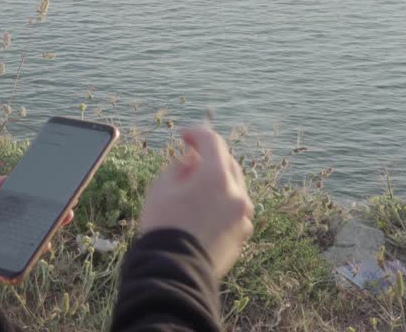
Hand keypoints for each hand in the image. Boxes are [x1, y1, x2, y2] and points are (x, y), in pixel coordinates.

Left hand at [0, 145, 74, 265]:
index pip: (14, 189)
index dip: (36, 188)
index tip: (56, 187)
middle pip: (21, 215)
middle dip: (44, 214)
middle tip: (66, 212)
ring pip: (14, 238)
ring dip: (34, 237)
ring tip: (50, 235)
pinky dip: (12, 260)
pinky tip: (26, 256)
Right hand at [138, 126, 253, 277]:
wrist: (174, 272)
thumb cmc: (163, 226)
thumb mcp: (162, 187)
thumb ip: (181, 166)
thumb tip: (193, 162)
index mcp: (217, 177)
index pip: (213, 142)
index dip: (197, 134)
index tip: (184, 136)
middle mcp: (237, 194)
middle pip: (227, 164)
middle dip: (210, 159)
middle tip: (190, 160)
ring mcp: (243, 216)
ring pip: (233, 188)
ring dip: (217, 182)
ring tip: (195, 190)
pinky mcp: (242, 234)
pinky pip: (234, 209)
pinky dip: (222, 203)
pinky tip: (203, 211)